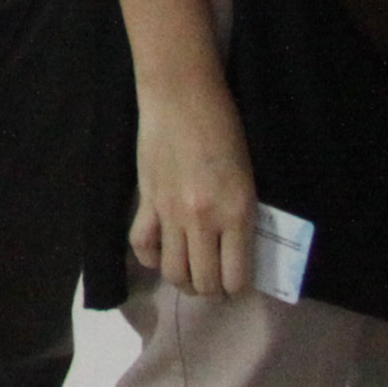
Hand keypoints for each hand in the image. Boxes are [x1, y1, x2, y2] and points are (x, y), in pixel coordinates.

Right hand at [129, 79, 259, 299]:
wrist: (182, 95)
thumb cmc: (224, 128)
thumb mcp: (247, 177)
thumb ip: (241, 215)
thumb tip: (236, 251)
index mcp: (237, 213)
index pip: (235, 278)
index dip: (237, 289)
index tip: (237, 281)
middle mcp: (203, 221)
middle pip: (203, 283)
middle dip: (211, 291)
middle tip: (215, 281)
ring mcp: (170, 213)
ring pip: (172, 272)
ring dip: (183, 281)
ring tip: (190, 272)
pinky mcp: (145, 200)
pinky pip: (140, 245)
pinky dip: (150, 258)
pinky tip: (159, 253)